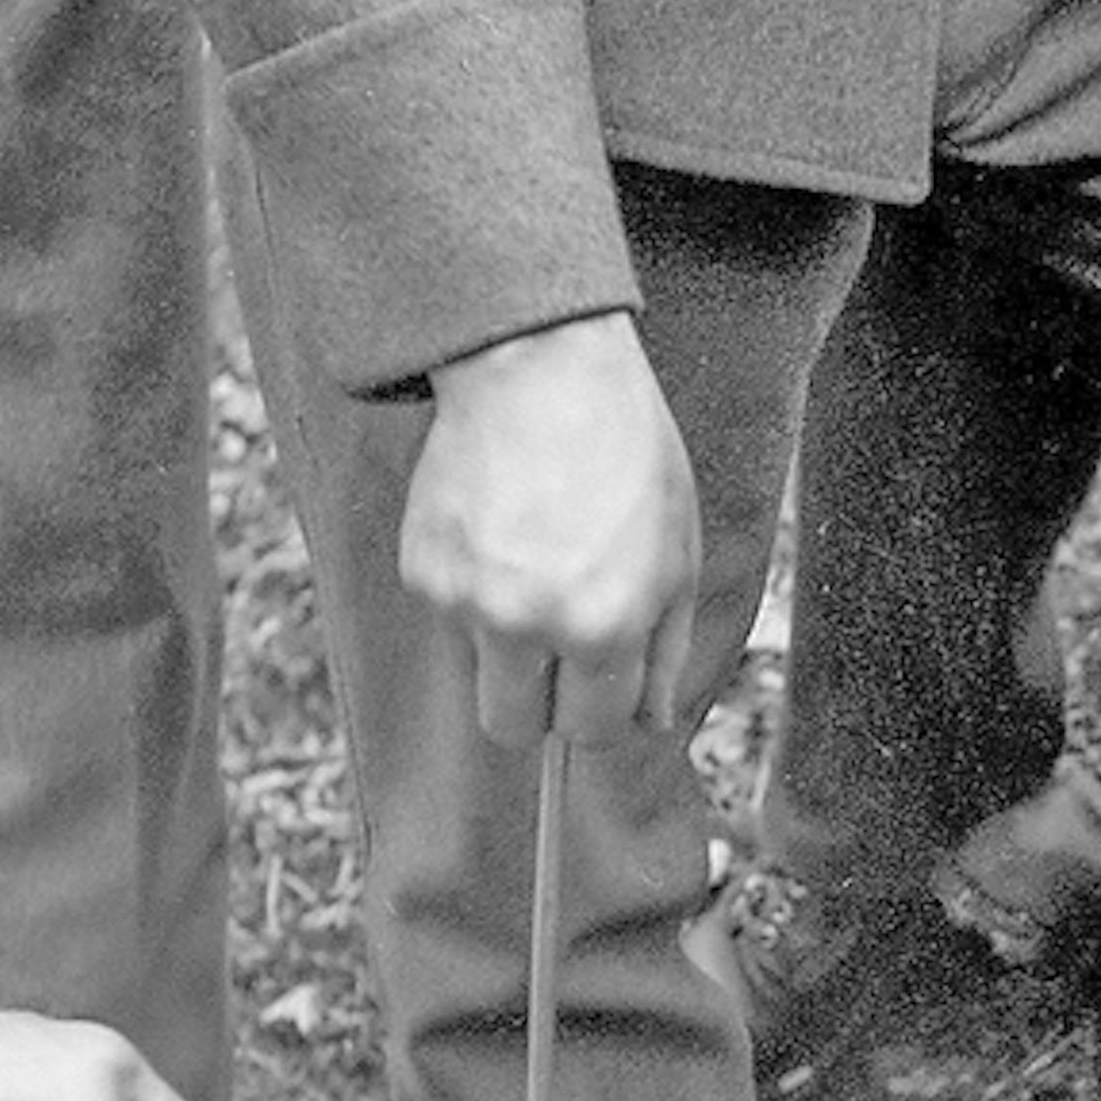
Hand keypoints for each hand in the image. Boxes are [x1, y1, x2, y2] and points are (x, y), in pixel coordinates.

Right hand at [405, 312, 701, 740]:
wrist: (540, 368)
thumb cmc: (627, 456)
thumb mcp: (678, 555)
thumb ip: (666, 652)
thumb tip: (651, 725)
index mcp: (605, 627)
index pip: (590, 731)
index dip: (597, 710)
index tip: (599, 682)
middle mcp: (530, 624)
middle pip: (515, 730)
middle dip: (539, 706)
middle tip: (558, 651)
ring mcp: (466, 601)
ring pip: (479, 674)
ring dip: (506, 644)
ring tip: (536, 562)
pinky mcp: (422, 572)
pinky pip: (450, 621)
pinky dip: (474, 594)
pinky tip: (502, 532)